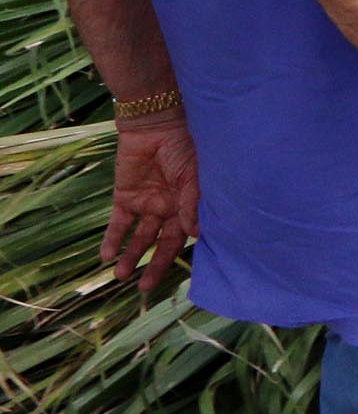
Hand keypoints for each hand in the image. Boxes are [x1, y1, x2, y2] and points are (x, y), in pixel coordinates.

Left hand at [106, 119, 199, 293]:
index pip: (184, 237)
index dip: (180, 256)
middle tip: (144, 289)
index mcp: (189, 205)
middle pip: (160, 243)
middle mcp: (169, 208)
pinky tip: (106, 255)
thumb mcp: (194, 177)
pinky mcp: (125, 197)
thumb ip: (192, 205)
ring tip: (120, 276)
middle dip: (153, 266)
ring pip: (138, 237)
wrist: (156, 124)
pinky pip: (118, 223)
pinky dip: (113, 238)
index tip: (178, 278)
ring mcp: (147, 203)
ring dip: (130, 256)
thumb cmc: (185, 147)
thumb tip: (195, 234)